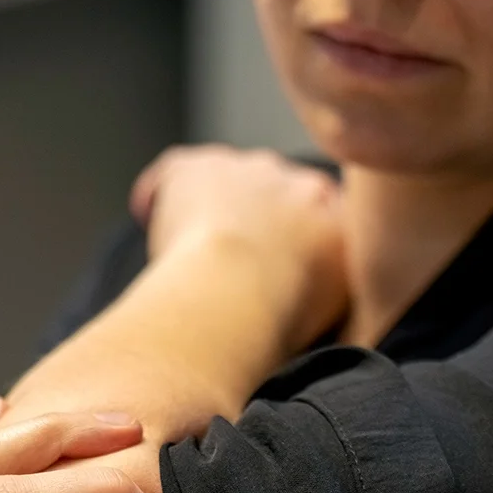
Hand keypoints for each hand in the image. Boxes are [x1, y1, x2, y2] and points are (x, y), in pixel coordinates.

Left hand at [130, 144, 347, 348]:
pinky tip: (148, 215)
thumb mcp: (332, 319)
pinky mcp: (196, 168)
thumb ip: (326, 294)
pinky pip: (177, 175)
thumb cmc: (280, 324)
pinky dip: (162, 195)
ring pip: (231, 182)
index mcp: (345, 220)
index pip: (329, 222)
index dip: (301, 246)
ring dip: (215, 211)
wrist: (232, 300)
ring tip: (195, 256)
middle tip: (237, 267)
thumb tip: (307, 309)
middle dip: (260, 223)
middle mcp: (302, 183)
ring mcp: (249, 170)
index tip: (282, 271)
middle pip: (283, 197)